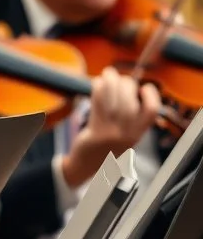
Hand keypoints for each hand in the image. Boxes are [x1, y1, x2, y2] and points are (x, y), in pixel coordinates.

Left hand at [62, 68, 160, 186]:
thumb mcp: (125, 134)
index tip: (144, 87)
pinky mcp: (96, 131)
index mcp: (138, 133)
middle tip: (117, 77)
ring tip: (107, 73)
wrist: (86, 165)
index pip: (152, 112)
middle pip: (131, 101)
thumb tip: (130, 86)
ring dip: (111, 81)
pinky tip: (97, 82)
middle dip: (125, 83)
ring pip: (115, 101)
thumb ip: (130, 116)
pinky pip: (99, 104)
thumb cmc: (104, 144)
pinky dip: (98, 89)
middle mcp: (128, 134)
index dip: (151, 95)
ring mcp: (112, 134)